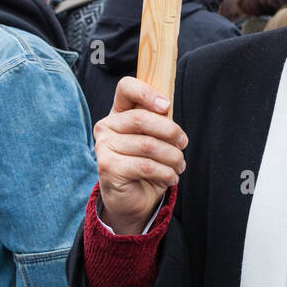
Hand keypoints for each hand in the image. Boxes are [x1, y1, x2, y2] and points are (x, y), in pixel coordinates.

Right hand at [94, 77, 187, 234]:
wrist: (133, 198)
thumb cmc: (147, 165)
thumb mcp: (156, 139)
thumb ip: (160, 121)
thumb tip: (169, 109)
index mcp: (119, 113)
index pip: (126, 88)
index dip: (147, 93)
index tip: (166, 106)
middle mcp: (106, 126)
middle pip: (142, 118)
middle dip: (171, 131)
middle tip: (183, 144)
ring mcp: (104, 146)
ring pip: (148, 145)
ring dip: (173, 157)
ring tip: (179, 166)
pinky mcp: (108, 167)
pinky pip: (146, 165)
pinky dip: (165, 173)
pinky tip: (170, 178)